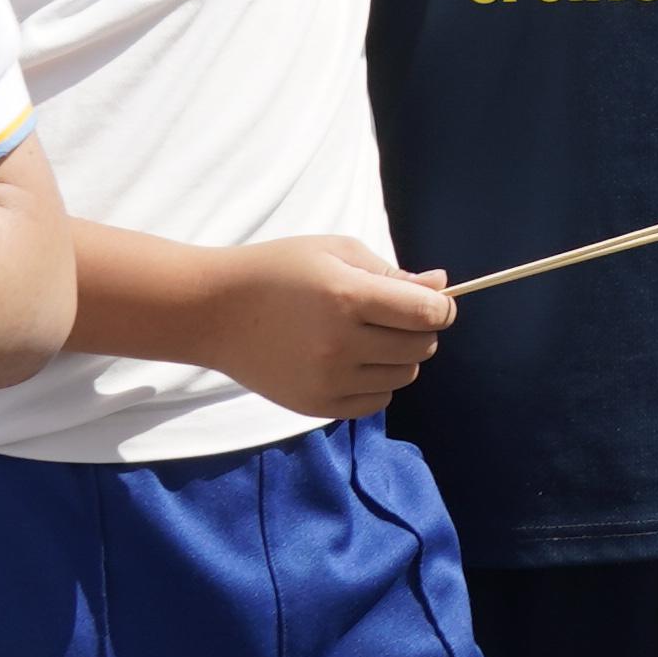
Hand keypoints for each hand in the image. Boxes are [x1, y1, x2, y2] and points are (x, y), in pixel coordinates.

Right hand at [214, 236, 459, 419]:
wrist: (215, 312)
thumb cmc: (278, 271)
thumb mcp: (334, 252)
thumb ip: (391, 273)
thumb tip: (442, 287)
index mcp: (347, 296)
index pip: (427, 314)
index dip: (441, 307)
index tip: (433, 302)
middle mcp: (340, 343)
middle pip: (421, 347)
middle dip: (420, 330)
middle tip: (394, 315)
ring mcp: (328, 380)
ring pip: (403, 377)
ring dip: (399, 357)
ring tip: (369, 336)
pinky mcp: (316, 405)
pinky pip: (377, 402)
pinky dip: (378, 383)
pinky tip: (355, 361)